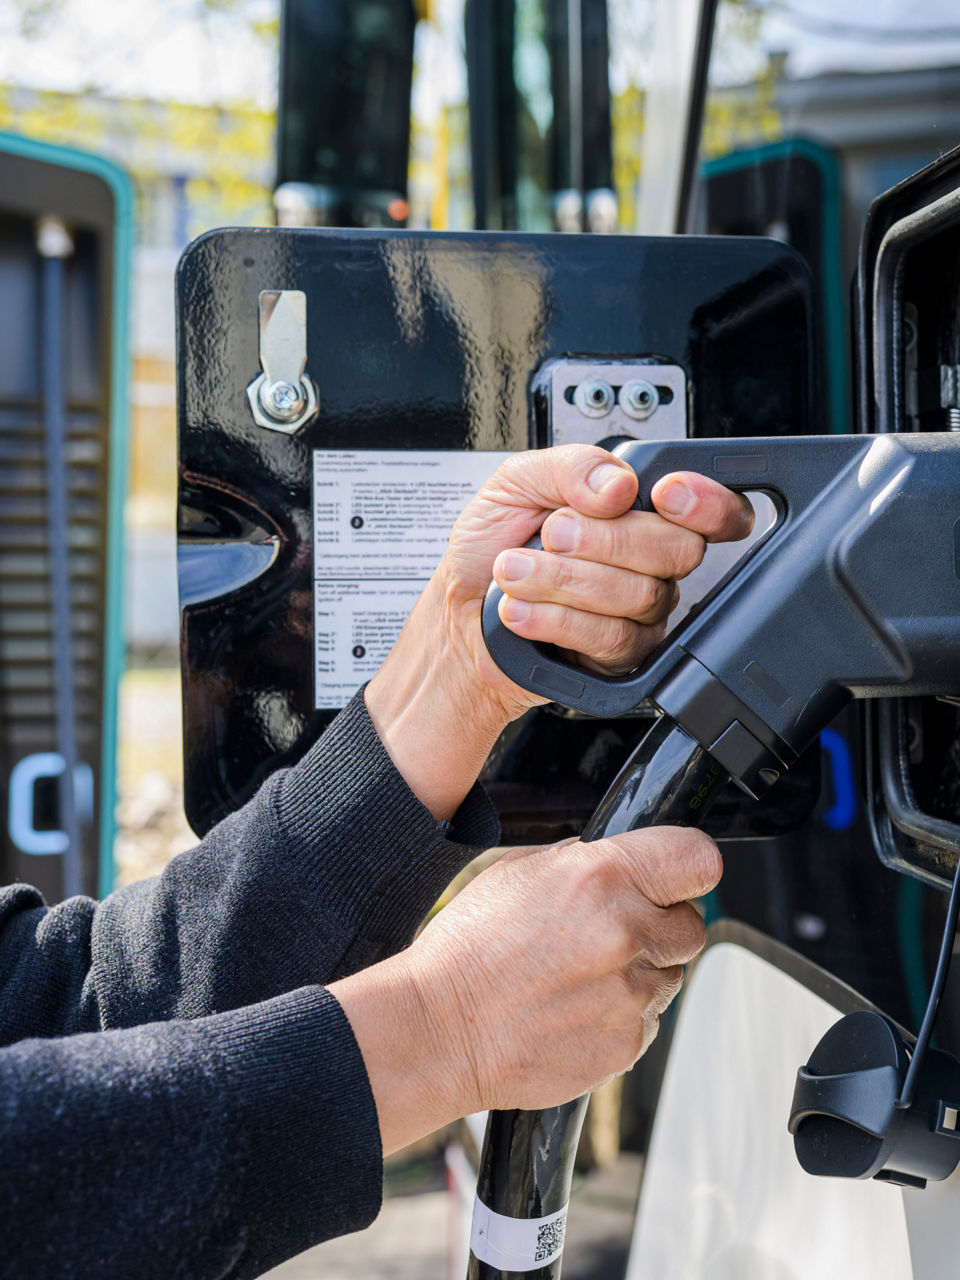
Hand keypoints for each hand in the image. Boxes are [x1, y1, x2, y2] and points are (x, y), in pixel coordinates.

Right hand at [330, 825, 721, 1152]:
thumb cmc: (469, 948)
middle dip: (661, 924)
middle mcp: (627, 933)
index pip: (699, 860)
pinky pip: (648, 1019)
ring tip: (579, 974)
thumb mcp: (519, 871)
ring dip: (640, 971)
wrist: (441, 1029)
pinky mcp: (627, 1043)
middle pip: (692, 923)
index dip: (687, 868)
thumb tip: (623, 858)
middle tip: (612, 932)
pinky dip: (621, 1013)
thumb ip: (584, 859)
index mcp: (603, 877)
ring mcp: (630, 994)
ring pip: (671, 974)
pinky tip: (573, 1007)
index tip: (674, 877)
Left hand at [451, 448, 754, 713]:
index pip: (715, 510)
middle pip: (679, 549)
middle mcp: (649, 563)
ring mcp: (640, 614)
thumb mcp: (516, 483)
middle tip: (551, 535)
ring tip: (513, 572)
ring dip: (564, 580)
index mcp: (638, 511)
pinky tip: (521, 610)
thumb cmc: (489, 548)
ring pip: (640, 595)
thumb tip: (618, 485)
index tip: (662, 493)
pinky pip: (612, 639)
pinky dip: (557, 619)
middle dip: (606, 539)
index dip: (708, 502)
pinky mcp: (620, 659)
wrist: (458, 614)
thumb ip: (571, 467)